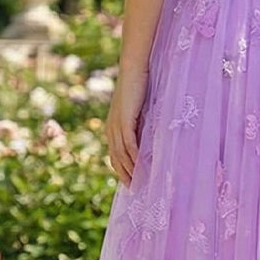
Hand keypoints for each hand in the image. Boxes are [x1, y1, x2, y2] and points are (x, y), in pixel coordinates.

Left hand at [105, 66, 147, 186]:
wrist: (134, 69)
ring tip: (140, 183)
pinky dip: (134, 158)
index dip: (121, 170)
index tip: (131, 183)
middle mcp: (111, 129)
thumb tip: (148, 137)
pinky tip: (141, 167)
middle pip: (116, 159)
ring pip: (122, 155)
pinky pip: (128, 145)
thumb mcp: (137, 110)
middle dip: (125, 175)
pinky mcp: (124, 121)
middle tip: (135, 190)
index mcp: (112, 127)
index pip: (115, 155)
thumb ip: (139, 124)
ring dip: (130, 170)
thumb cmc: (138, 86)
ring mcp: (116, 126)